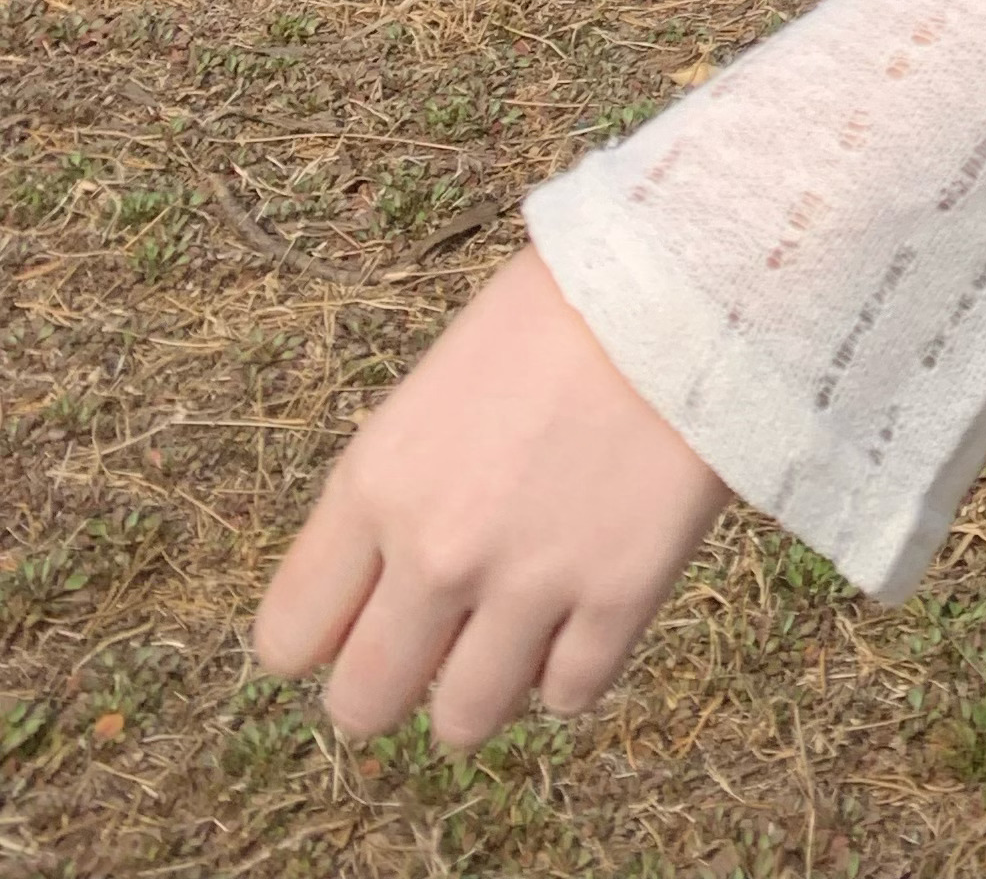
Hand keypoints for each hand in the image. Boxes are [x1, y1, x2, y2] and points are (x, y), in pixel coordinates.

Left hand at [251, 241, 729, 748]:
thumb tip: (382, 593)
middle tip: (436, 642)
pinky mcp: (619, 597)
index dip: (327, 635)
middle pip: (363, 707)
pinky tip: (585, 607)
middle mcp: (436, 552)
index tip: (366, 612)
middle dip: (394, 683)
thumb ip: (396, 495)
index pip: (288, 638)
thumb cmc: (558, 312)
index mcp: (375, 483)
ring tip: (515, 630)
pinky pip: (568, 697)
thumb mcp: (435, 391)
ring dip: (484, 687)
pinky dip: (573, 668)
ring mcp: (529, 584)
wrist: (682, 278)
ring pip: (463, 723)